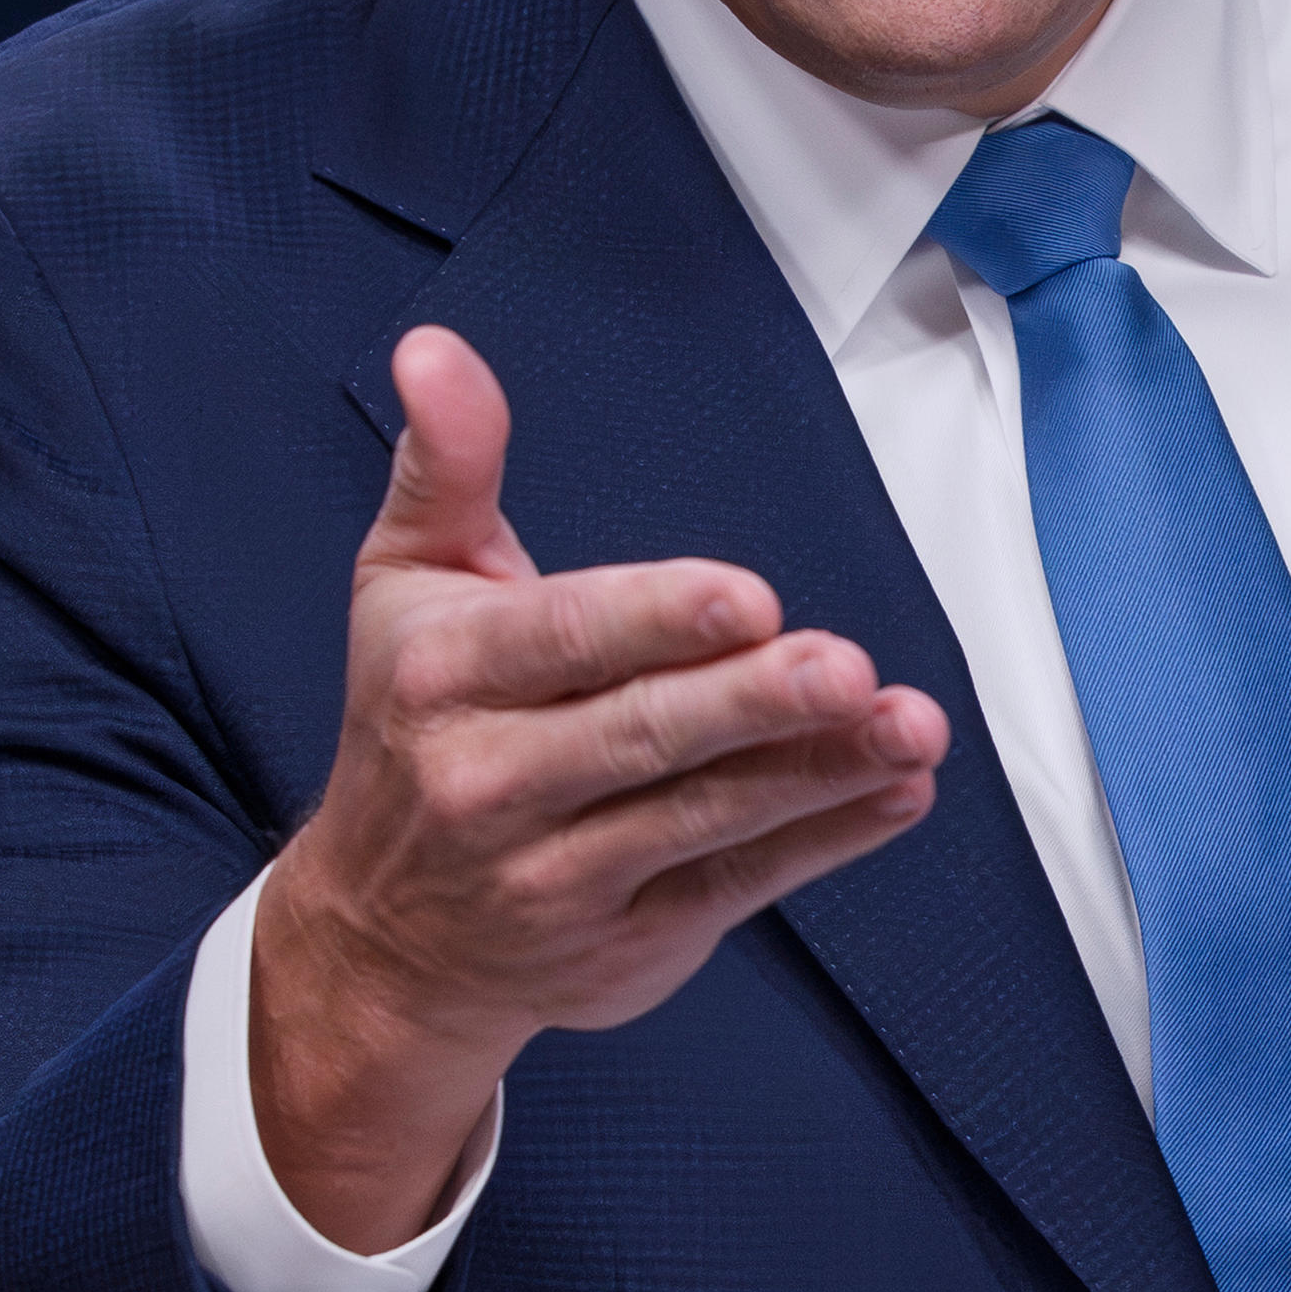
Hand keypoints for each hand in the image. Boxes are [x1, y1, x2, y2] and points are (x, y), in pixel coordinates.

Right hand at [246, 325, 948, 1250]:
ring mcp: (560, 878)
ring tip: (909, 728)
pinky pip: (735, 889)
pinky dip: (824, 841)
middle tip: (845, 667)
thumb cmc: (411, 727)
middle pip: (640, 737)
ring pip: (702, 819)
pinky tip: (895, 793)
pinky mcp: (626, 942)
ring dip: (817, 772)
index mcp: (444, 679)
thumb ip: (446, 463)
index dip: (657, 619)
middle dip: (752, 701)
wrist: (381, 942)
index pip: (562, 640)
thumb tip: (434, 349)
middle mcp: (492, 784)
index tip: (748, 598)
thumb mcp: (405, 582)